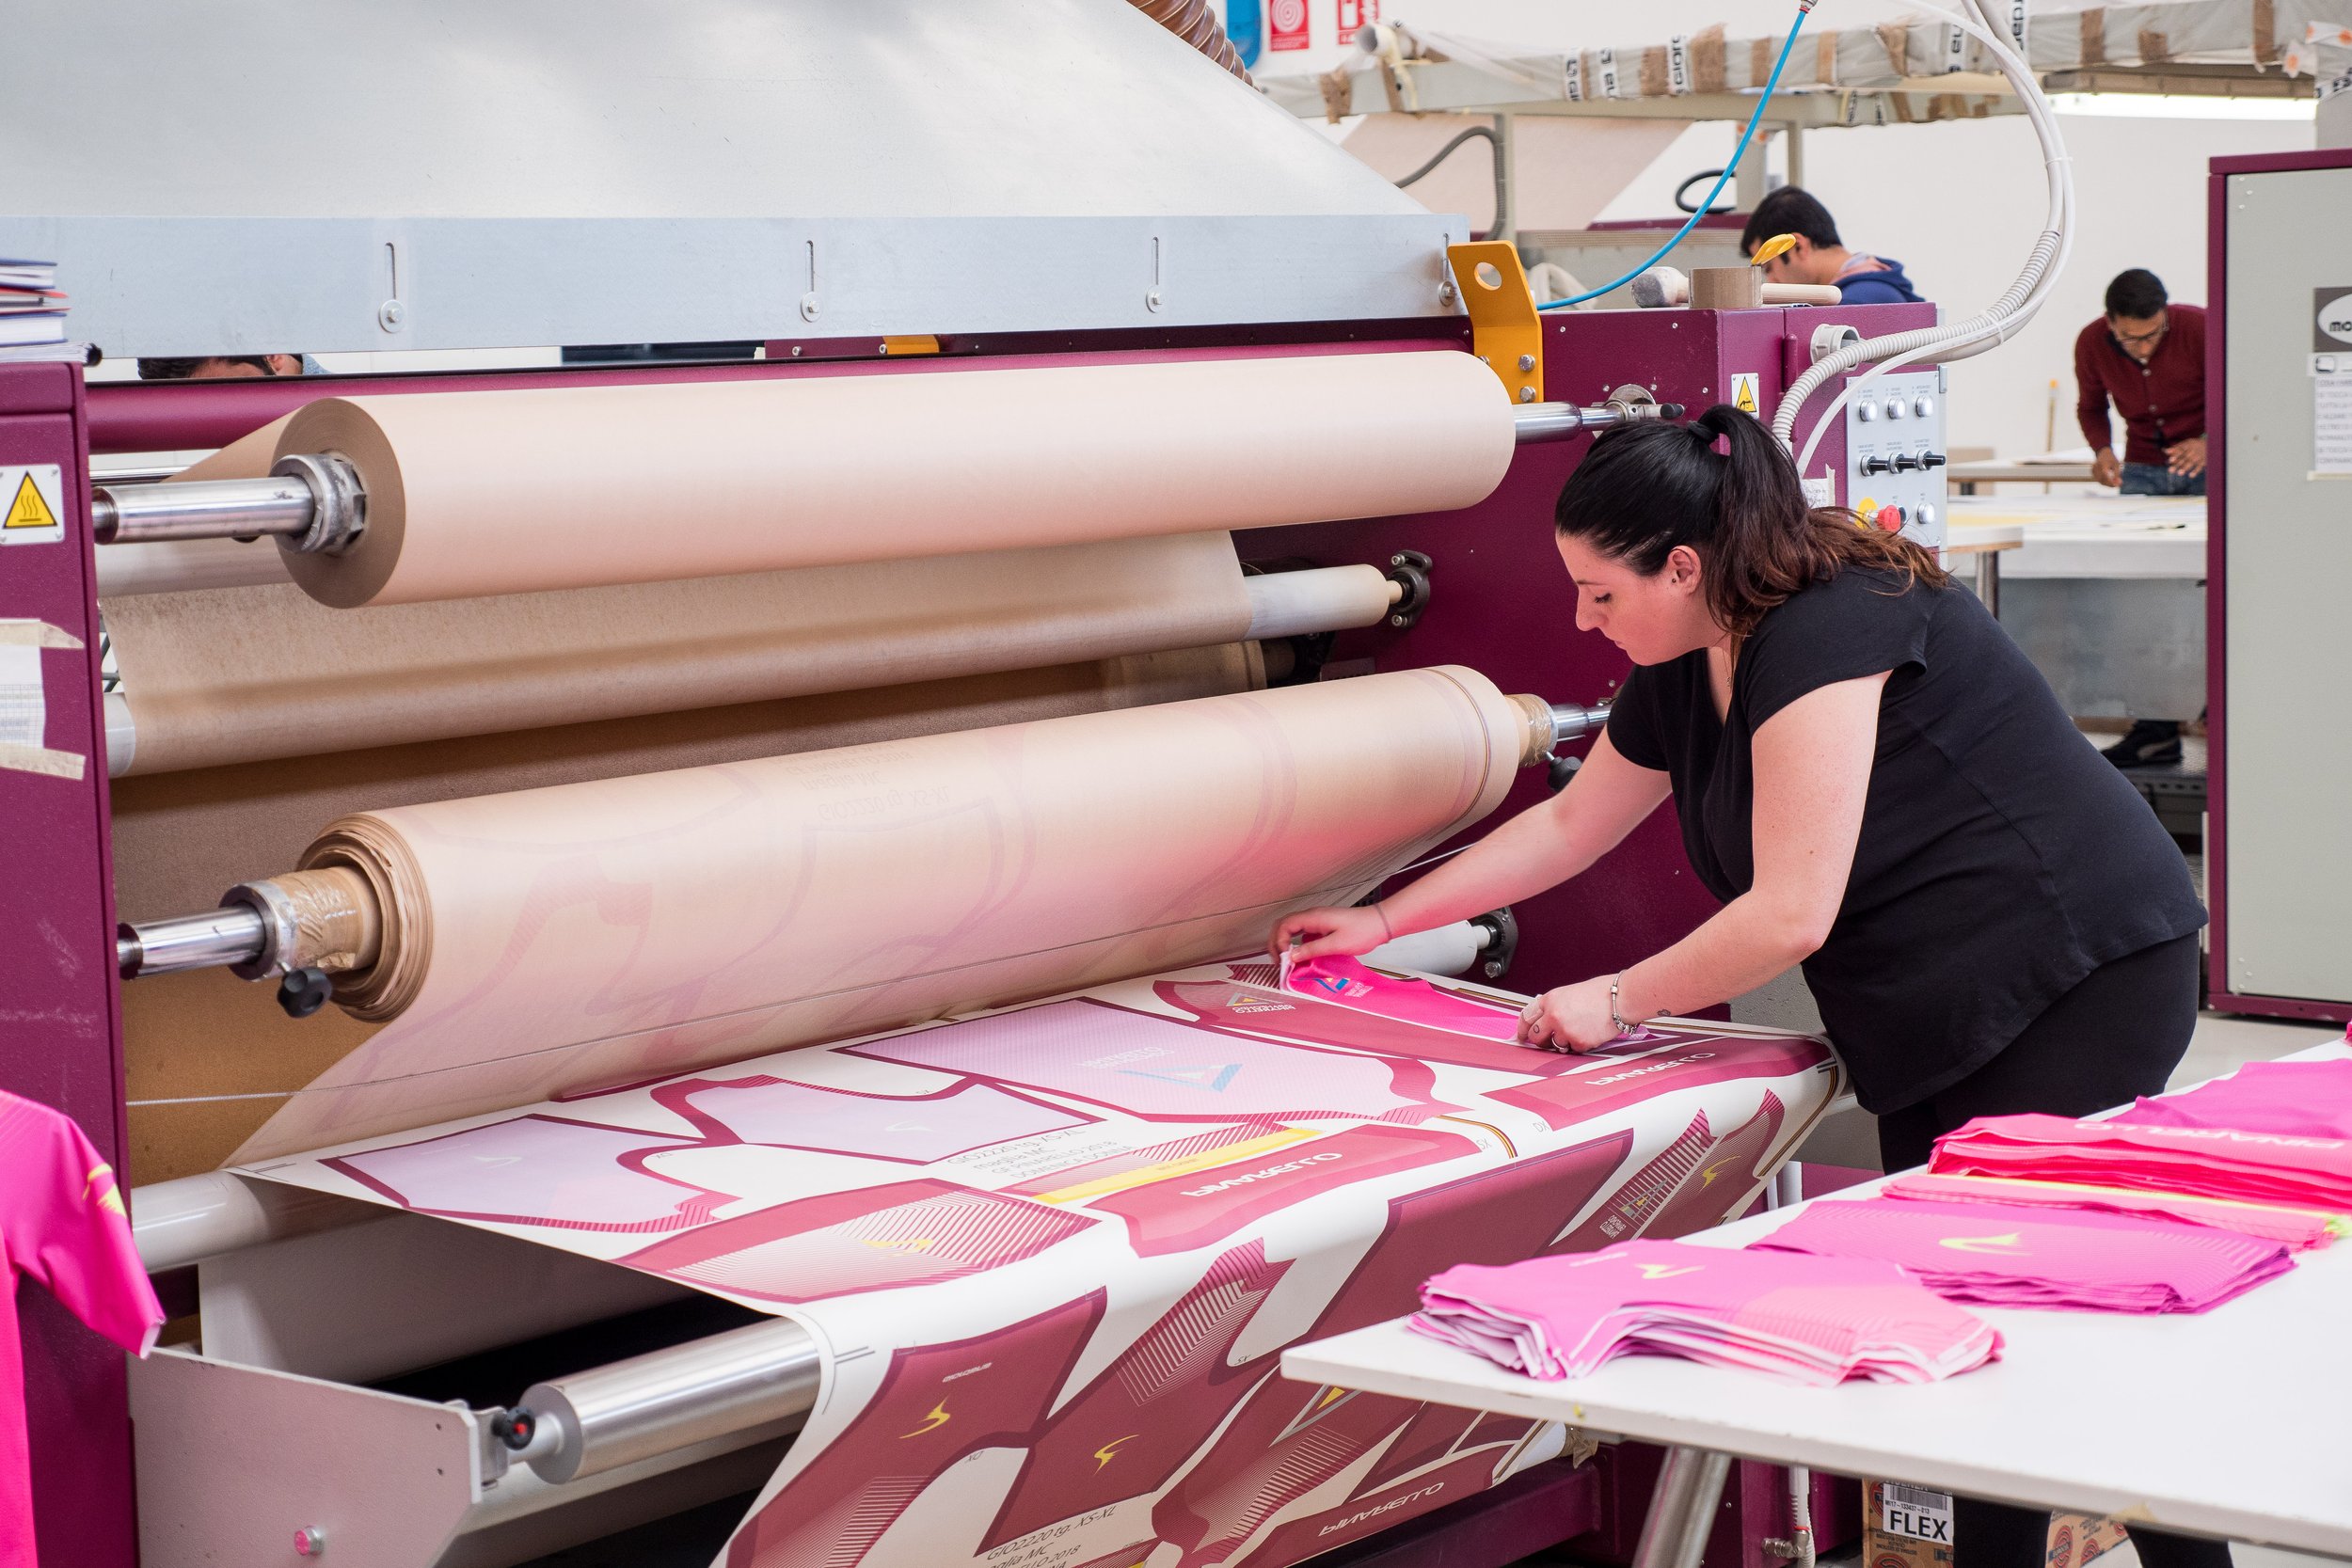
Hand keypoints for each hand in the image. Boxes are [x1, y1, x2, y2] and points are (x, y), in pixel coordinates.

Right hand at [1268, 904, 1390, 960]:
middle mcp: (1312, 916)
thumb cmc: (1362, 931)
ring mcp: (1317, 921)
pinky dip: (1297, 945)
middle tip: (1279, 961)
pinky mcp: (1323, 927)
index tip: (1284, 958)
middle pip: (1283, 925)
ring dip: (1285, 944)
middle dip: (1276, 942)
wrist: (1380, 923)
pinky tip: (1303, 957)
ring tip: (1287, 961)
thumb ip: (1312, 949)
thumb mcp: (1336, 944)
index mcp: (1313, 917)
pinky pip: (1303, 933)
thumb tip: (1291, 956)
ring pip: (1292, 929)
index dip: (1279, 942)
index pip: (1284, 926)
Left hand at [1516, 976, 1620, 1052]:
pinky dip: (1580, 1045)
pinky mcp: (1578, 1043)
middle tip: (1549, 1040)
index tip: (1522, 1036)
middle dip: (1541, 1040)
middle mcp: (1553, 1015)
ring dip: (1563, 1042)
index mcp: (1550, 999)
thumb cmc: (1602, 992)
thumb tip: (1546, 1019)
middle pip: (1536, 1036)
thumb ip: (1556, 1006)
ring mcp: (1565, 1030)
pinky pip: (1573, 1050)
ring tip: (1579, 1030)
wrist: (1621, 998)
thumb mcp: (1570, 993)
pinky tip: (1589, 1033)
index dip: (1523, 1029)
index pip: (1526, 1017)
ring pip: (1554, 1046)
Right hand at [2090, 448, 2121, 487]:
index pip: (2106, 477)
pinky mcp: (2092, 472)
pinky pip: (2098, 479)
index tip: (2117, 485)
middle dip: (2110, 484)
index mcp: (2103, 465)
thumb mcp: (2116, 465)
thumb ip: (2117, 473)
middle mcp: (2097, 468)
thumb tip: (2118, 483)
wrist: (2103, 452)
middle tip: (2116, 485)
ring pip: (2100, 481)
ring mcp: (2093, 470)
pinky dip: (2104, 481)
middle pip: (2102, 480)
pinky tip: (2109, 479)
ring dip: (2107, 483)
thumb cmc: (2111, 458)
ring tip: (2114, 481)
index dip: (2111, 482)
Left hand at [2165, 435, 2205, 476]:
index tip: (2170, 460)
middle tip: (2170, 471)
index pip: (2181, 449)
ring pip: (2192, 462)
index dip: (2176, 454)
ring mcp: (2199, 456)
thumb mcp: (2186, 444)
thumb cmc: (2194, 445)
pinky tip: (2191, 476)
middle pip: (2185, 457)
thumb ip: (2176, 448)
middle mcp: (2194, 450)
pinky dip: (2196, 471)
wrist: (2212, 443)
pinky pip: (2200, 466)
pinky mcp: (2204, 461)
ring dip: (2185, 468)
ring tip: (2179, 473)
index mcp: (2189, 444)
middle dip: (2178, 464)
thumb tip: (2164, 450)